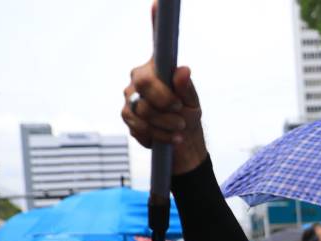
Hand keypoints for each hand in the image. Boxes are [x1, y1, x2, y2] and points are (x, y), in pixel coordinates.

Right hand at [121, 12, 205, 174]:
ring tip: (179, 128)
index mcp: (158, 68)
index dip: (157, 20)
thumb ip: (187, 88)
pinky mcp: (127, 116)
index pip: (157, 41)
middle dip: (164, 101)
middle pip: (143, 83)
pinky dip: (158, 134)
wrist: (181, 145)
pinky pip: (139, 125)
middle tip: (180, 110)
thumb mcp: (193, 103)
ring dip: (166, 122)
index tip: (159, 2)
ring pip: (142, 109)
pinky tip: (170, 137)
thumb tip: (183, 70)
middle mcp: (140, 77)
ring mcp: (131, 96)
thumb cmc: (188, 117)